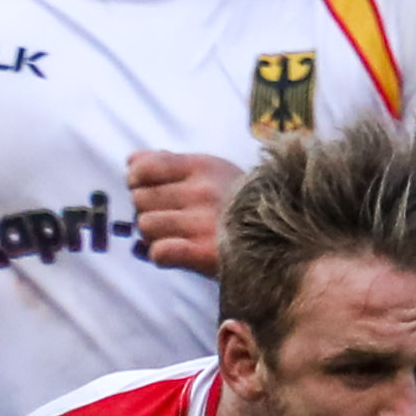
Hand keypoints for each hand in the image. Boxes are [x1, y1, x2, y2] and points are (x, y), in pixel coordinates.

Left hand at [123, 151, 243, 277]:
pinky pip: (160, 253)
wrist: (284, 235)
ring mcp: (204, 223)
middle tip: (168, 219)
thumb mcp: (212, 171)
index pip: (143, 169)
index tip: (148, 190)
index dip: (137, 181)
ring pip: (146, 226)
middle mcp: (202, 191)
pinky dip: (161, 255)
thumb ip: (170, 162)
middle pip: (140, 200)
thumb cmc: (240, 202)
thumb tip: (130, 161)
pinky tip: (175, 253)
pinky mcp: (205, 254)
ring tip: (175, 236)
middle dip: (148, 210)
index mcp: (202, 166)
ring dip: (154, 235)